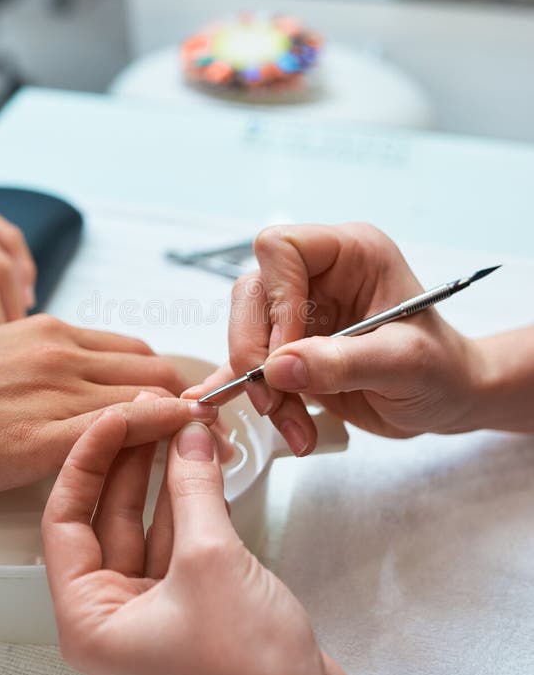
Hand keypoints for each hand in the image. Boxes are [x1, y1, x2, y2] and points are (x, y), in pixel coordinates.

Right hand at [0, 314, 216, 501]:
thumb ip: (41, 362)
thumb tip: (75, 376)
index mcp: (47, 333)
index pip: (133, 350)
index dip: (165, 378)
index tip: (182, 400)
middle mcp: (58, 353)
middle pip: (153, 369)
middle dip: (184, 397)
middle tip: (203, 427)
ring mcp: (52, 391)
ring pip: (148, 393)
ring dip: (181, 416)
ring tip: (202, 442)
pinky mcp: (38, 437)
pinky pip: (122, 426)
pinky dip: (160, 429)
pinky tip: (179, 440)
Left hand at [43, 400, 426, 674]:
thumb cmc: (248, 674)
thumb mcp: (210, 561)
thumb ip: (194, 487)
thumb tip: (188, 432)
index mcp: (87, 617)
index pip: (64, 517)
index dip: (89, 457)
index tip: (119, 414)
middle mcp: (112, 613)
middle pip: (107, 513)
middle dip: (133, 457)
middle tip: (156, 409)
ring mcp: (154, 608)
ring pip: (148, 521)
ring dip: (167, 473)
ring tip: (182, 421)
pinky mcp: (194, 602)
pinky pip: (181, 536)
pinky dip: (193, 500)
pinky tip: (203, 462)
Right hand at [187, 224, 482, 450]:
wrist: (447, 401)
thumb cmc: (442, 370)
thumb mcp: (405, 364)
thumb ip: (344, 362)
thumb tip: (278, 367)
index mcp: (350, 254)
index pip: (280, 248)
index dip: (276, 299)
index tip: (289, 352)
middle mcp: (319, 275)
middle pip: (251, 294)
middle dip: (257, 355)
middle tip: (278, 401)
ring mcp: (300, 311)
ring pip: (245, 333)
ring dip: (260, 387)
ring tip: (294, 427)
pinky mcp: (289, 347)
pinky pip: (249, 362)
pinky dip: (243, 391)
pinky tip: (227, 410)